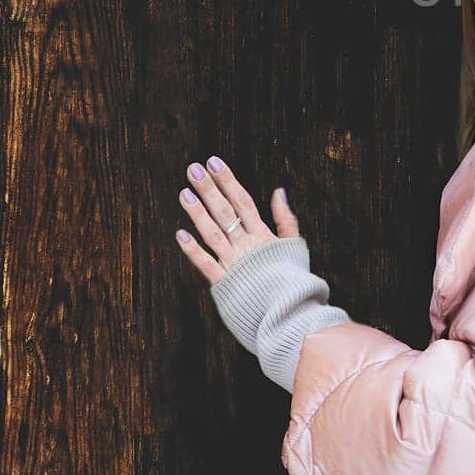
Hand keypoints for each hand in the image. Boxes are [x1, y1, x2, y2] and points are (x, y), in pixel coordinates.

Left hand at [175, 155, 300, 284]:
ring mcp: (233, 264)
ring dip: (197, 213)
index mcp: (263, 236)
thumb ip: (286, 219)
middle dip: (209, 189)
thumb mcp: (294, 246)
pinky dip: (192, 250)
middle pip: (225, 212)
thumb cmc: (293, 279)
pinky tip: (180, 234)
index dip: (228, 181)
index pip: (243, 201)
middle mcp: (246, 246)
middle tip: (194, 169)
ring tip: (184, 192)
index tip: (214, 162)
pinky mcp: (223, 283)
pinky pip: (205, 264)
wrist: (290, 312)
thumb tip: (279, 191)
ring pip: (212, 233)